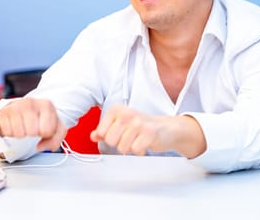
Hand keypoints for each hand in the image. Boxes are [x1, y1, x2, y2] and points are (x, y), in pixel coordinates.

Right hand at [0, 97, 66, 151]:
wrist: (22, 108)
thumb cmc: (40, 119)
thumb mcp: (54, 128)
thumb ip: (55, 140)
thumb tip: (40, 147)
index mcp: (46, 105)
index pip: (47, 130)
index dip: (45, 134)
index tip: (43, 129)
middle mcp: (31, 102)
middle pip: (32, 132)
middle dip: (33, 134)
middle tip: (32, 127)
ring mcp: (16, 106)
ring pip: (20, 134)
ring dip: (22, 134)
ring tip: (23, 126)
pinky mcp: (4, 112)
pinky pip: (8, 132)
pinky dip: (11, 133)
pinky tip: (14, 125)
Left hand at [90, 104, 205, 157]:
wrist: (166, 128)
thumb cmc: (141, 126)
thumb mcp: (120, 125)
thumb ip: (104, 130)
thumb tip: (93, 136)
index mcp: (116, 109)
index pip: (101, 132)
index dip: (109, 137)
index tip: (120, 133)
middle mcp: (126, 113)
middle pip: (110, 141)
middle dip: (120, 144)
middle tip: (130, 137)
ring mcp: (138, 122)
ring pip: (122, 147)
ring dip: (130, 148)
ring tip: (138, 139)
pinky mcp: (149, 132)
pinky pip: (135, 150)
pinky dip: (140, 150)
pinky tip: (144, 143)